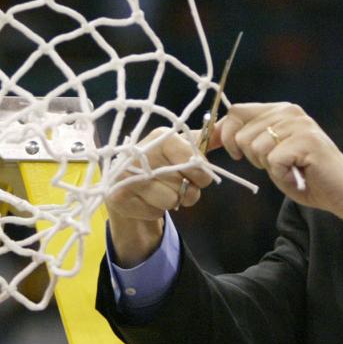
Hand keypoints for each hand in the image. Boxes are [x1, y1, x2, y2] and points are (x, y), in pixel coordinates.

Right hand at [106, 127, 213, 266]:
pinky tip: (147, 200)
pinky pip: (154, 212)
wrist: (127, 182)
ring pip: (170, 200)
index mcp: (161, 137)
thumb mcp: (182, 148)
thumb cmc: (161, 163)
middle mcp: (142, 152)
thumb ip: (205, 140)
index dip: (201, 174)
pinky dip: (155, 210)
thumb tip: (224, 131)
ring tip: (162, 192)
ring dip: (171, 202)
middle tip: (178, 185)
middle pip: (184, 184)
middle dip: (188, 191)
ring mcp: (127, 175)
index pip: (193, 160)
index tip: (198, 177)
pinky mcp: (119, 196)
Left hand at [209, 102, 342, 225]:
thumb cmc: (306, 177)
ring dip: (269, 168)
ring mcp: (300, 125)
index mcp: (280, 110)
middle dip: (251, 158)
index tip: (223, 152)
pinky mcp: (307, 141)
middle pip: (241, 133)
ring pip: (255, 148)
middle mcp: (290, 111)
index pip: (237, 111)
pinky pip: (273, 161)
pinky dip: (282, 176)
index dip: (223, 133)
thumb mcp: (270, 157)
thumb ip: (248, 142)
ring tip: (291, 170)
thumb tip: (210, 135)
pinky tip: (298, 176)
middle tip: (277, 166)